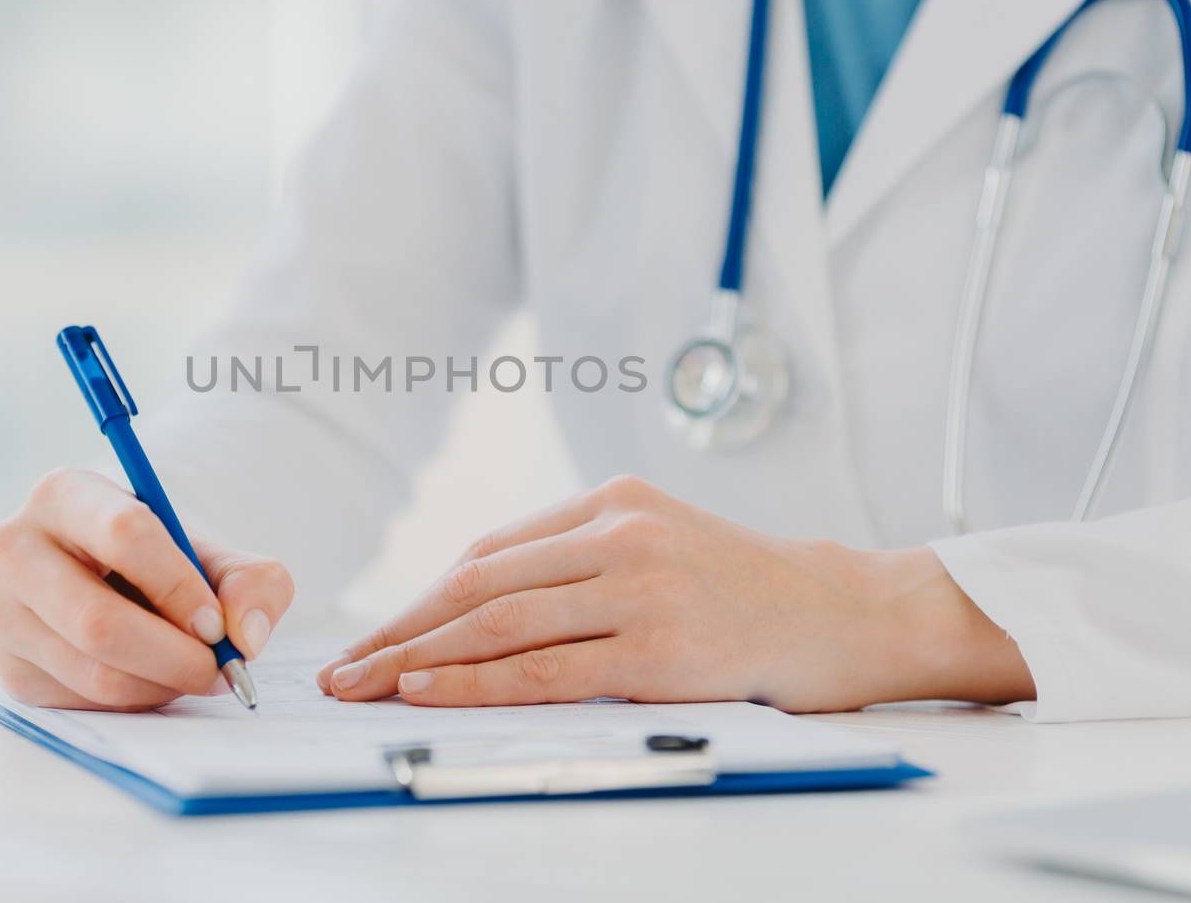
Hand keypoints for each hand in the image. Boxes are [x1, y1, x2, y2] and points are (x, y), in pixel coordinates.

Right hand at [0, 468, 293, 709]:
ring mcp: (0, 613)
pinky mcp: (9, 669)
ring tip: (193, 671)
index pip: (126, 535)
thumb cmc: (157, 562)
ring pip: (93, 670)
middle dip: (175, 655)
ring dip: (162, 684)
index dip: (180, 586)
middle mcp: (14, 548)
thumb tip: (247, 636)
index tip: (217, 624)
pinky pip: (83, 701)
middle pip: (99, 620)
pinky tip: (153, 677)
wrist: (98, 585)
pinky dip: (136, 700)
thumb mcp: (209, 554)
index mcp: (64, 494)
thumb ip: (252, 581)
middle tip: (217, 668)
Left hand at [319, 475, 1034, 710]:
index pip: (489, 553)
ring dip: (418, 657)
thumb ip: (581, 563)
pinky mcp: (661, 646)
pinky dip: (477, 680)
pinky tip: (428, 688)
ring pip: (499, 623)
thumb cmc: (747, 587)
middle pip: (478, 584)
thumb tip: (481, 609)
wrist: (846, 611)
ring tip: (364, 685)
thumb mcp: (661, 543)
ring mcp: (640, 586)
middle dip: (400, 629)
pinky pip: (547, 668)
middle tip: (344, 667)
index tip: (376, 635)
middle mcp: (619, 533)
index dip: (422, 599)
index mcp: (612, 501)